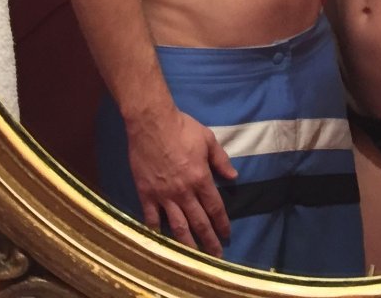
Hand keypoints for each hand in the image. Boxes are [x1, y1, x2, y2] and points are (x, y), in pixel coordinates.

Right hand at [124, 105, 236, 255]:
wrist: (151, 122)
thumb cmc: (182, 127)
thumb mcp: (208, 139)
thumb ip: (221, 160)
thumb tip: (234, 176)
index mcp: (201, 178)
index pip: (215, 207)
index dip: (222, 223)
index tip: (227, 234)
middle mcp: (184, 192)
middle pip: (199, 222)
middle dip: (209, 241)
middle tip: (216, 256)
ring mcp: (163, 195)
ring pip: (177, 226)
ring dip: (188, 244)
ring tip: (194, 258)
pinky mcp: (146, 193)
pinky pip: (151, 218)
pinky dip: (157, 230)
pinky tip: (162, 240)